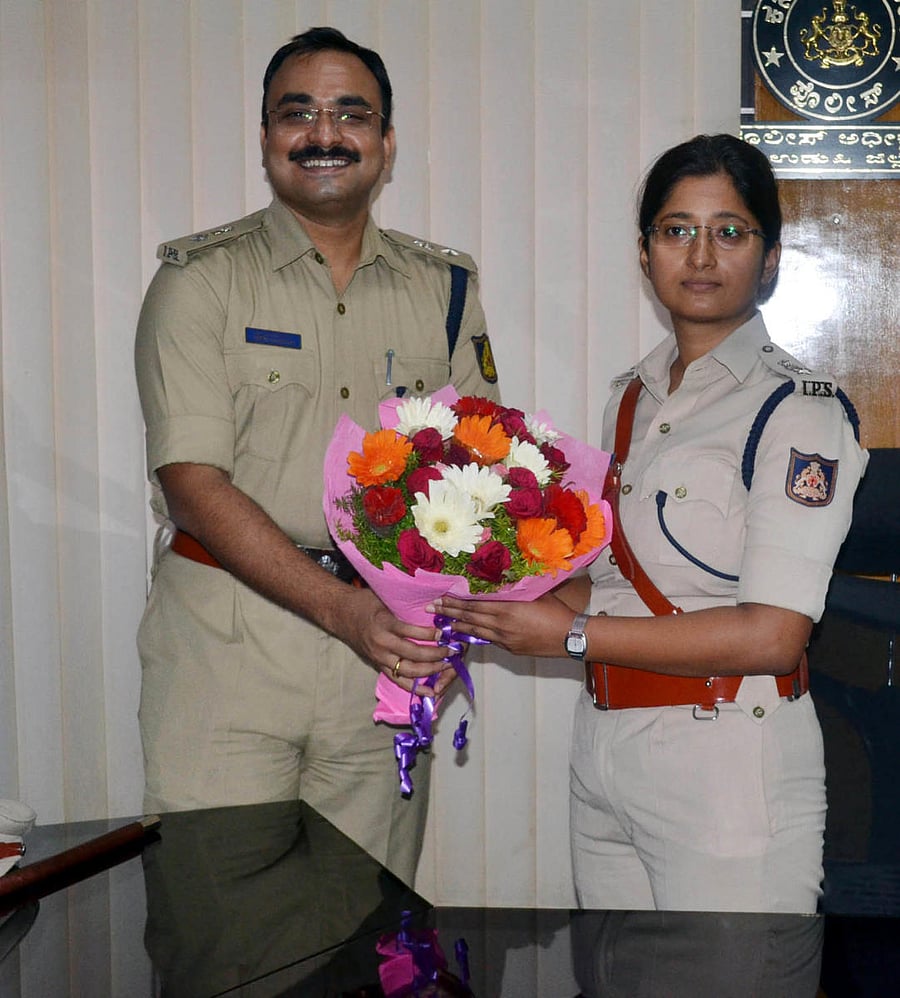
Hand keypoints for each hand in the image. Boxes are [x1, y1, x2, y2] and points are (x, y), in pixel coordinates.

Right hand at [338, 588, 455, 692]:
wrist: (340, 614)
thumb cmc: (364, 602)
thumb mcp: (384, 597)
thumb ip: (404, 604)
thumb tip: (432, 604)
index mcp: (384, 623)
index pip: (410, 632)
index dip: (429, 634)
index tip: (445, 633)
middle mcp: (381, 644)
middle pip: (413, 654)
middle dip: (435, 655)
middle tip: (452, 652)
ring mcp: (379, 657)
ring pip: (407, 670)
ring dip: (429, 671)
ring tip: (446, 667)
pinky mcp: (378, 665)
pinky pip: (398, 679)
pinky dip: (414, 687)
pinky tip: (429, 691)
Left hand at [430, 593, 577, 658]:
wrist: (570, 637)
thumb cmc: (556, 611)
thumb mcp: (535, 594)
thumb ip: (516, 589)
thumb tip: (503, 579)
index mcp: (506, 608)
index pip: (473, 605)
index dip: (455, 602)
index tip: (440, 598)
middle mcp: (501, 624)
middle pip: (469, 619)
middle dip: (449, 614)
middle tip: (432, 609)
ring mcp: (505, 639)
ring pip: (475, 632)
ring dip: (458, 627)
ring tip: (443, 624)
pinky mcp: (510, 649)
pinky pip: (489, 640)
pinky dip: (476, 636)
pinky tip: (468, 634)